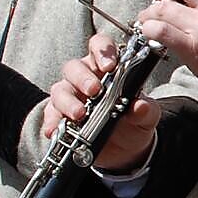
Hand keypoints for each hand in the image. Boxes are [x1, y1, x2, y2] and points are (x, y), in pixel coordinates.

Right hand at [43, 33, 161, 170]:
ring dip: (67, 101)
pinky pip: (51, 114)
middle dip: (83, 77)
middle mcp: (86, 78)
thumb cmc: (135, 123)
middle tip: (94, 90)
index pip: (100, 47)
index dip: (102, 50)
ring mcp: (71, 97)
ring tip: (79, 114)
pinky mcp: (61, 116)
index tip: (110, 65)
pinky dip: (52, 122)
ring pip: (60, 89)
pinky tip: (55, 131)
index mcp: (108, 68)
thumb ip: (146, 111)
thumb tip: (141, 107)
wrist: (126, 150)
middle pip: (75, 67)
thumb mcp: (146, 117)